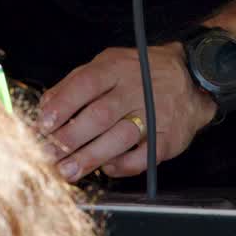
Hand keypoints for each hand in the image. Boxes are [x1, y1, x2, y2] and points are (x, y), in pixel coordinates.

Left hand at [39, 44, 215, 182]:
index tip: (43, 125)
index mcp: (117, 67)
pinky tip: (106, 167)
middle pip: (100, 115)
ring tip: (67, 170)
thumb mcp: (108, 65)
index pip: (86, 84)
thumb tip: (45, 108)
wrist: (192, 81)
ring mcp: (155, 113)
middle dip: (69, 138)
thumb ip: (75, 83)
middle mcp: (137, 89)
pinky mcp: (169, 136)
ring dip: (89, 157)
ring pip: (119, 138)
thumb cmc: (140, 75)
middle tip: (47, 155)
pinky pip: (143, 156)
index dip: (63, 105)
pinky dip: (122, 165)